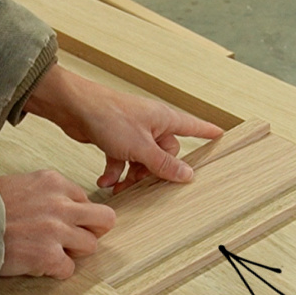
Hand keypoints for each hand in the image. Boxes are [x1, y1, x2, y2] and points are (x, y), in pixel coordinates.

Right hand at [0, 170, 114, 278]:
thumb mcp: (19, 184)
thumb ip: (44, 193)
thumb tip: (61, 207)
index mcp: (53, 182)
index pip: (84, 198)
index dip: (75, 213)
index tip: (59, 221)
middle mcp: (60, 204)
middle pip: (105, 219)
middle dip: (94, 230)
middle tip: (76, 239)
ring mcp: (56, 231)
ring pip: (90, 245)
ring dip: (73, 252)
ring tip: (48, 252)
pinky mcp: (48, 256)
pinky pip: (69, 269)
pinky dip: (54, 271)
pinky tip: (36, 265)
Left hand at [23, 64, 224, 193]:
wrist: (73, 107)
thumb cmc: (108, 115)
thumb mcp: (140, 146)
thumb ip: (163, 164)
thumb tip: (188, 175)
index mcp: (164, 120)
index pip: (194, 127)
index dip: (208, 133)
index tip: (222, 136)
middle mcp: (151, 125)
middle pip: (165, 155)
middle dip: (153, 172)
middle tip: (143, 183)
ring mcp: (133, 132)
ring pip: (142, 161)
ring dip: (131, 176)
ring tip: (119, 186)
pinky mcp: (115, 138)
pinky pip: (123, 160)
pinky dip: (115, 171)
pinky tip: (105, 181)